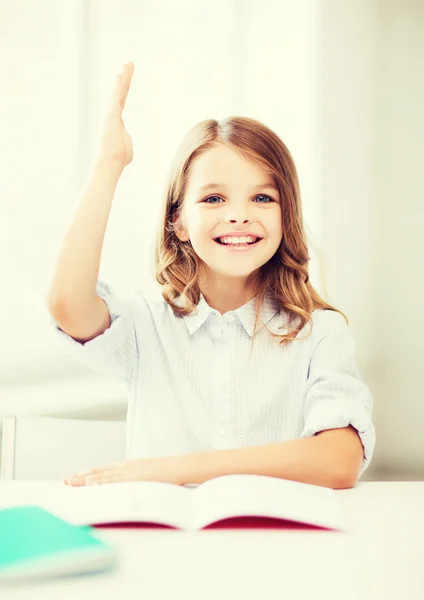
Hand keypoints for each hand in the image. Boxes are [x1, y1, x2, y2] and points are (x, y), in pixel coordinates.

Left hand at [63, 455, 185, 486]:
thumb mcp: (147, 475)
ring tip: (70, 483)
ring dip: (84, 480)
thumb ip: (136, 480)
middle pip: (97, 471)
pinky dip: (100, 482)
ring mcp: (128, 471)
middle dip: (80, 477)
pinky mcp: (133, 477)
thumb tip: (129, 488)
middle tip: (65, 481)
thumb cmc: (166, 473)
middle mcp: (124, 467)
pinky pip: (112, 481)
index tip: (75, 477)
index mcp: (127, 466)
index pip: (102, 470)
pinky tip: (90, 484)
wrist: (178, 467)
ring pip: (101, 475)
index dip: (88, 474)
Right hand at [99, 61, 134, 166]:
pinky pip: (115, 98)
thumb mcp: (127, 145)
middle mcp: (114, 113)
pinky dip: (117, 87)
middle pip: (121, 91)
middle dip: (125, 76)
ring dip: (124, 77)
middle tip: (129, 63)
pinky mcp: (112, 116)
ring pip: (119, 92)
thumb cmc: (120, 157)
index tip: (126, 74)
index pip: (122, 98)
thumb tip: (126, 139)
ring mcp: (112, 113)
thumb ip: (127, 138)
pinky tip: (119, 76)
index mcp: (118, 118)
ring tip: (128, 64)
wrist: (113, 161)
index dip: (124, 86)